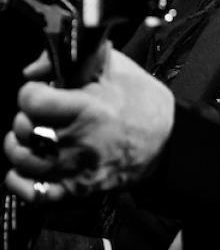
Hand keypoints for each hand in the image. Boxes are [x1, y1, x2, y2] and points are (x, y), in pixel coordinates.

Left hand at [3, 42, 174, 203]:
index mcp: (89, 109)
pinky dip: (21, 178)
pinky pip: (28, 191)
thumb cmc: (142, 101)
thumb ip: (76, 58)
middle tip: (44, 110)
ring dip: (22, 143)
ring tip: (37, 133)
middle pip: (23, 128)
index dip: (32, 90)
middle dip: (28, 114)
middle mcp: (77, 142)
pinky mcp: (74, 191)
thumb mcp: (117, 68)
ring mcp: (73, 170)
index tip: (42, 89)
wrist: (168, 139)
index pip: (32, 100)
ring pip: (20, 159)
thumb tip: (33, 68)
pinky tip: (33, 163)